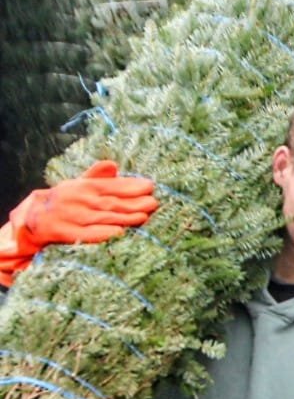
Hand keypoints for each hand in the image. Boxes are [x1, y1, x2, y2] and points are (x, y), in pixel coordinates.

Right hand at [0, 161, 156, 285]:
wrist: (33, 218)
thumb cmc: (65, 202)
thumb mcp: (78, 186)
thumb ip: (97, 177)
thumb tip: (114, 164)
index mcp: (83, 187)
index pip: (110, 185)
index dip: (130, 185)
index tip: (150, 186)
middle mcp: (78, 200)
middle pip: (110, 202)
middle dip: (133, 202)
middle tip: (154, 202)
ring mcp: (72, 217)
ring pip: (102, 218)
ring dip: (125, 217)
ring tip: (144, 216)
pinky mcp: (65, 233)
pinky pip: (87, 234)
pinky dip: (103, 233)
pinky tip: (120, 233)